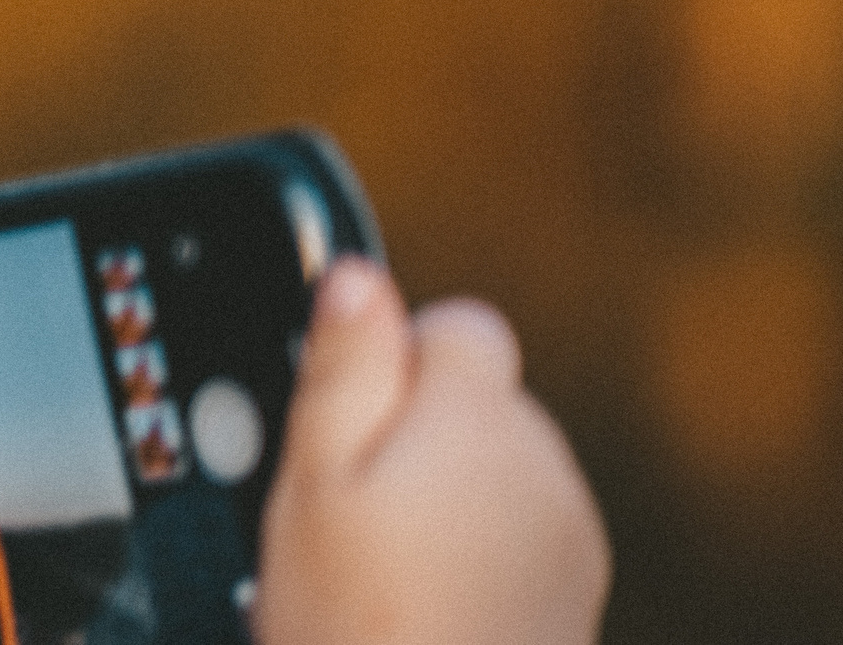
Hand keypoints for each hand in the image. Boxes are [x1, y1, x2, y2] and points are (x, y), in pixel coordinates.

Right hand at [256, 257, 609, 644]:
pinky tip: (418, 596)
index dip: (388, 352)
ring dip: (442, 486)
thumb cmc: (356, 624)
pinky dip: (473, 545)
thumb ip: (342, 369)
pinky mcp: (570, 593)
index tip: (338, 415)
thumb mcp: (313, 484)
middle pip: (477, 397)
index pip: (458, 325)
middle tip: (339, 500)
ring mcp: (565, 533)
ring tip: (375, 558)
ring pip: (494, 464)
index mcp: (476, 419)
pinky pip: (515, 529)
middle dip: (411, 423)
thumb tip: (354, 272)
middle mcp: (540, 464)